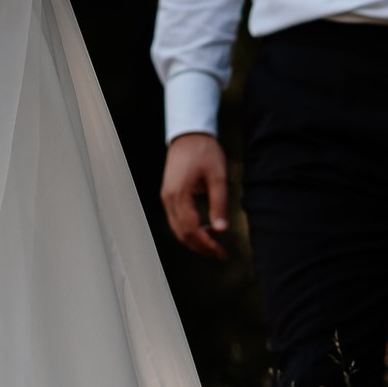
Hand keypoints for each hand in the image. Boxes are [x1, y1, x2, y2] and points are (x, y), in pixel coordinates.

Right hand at [160, 131, 231, 259]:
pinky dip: (189, 229)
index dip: (207, 244)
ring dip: (195, 240)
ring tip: (214, 243)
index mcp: (179, 194)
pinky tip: (204, 229)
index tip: (221, 252)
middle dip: (201, 247)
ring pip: (177, 229)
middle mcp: (168, 199)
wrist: (188, 133)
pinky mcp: (168, 195)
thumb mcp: (218, 176)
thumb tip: (221, 230)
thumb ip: (219, 204)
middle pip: (182, 234)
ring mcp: (166, 197)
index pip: (192, 229)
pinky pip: (176, 219)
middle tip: (220, 253)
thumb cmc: (203, 150)